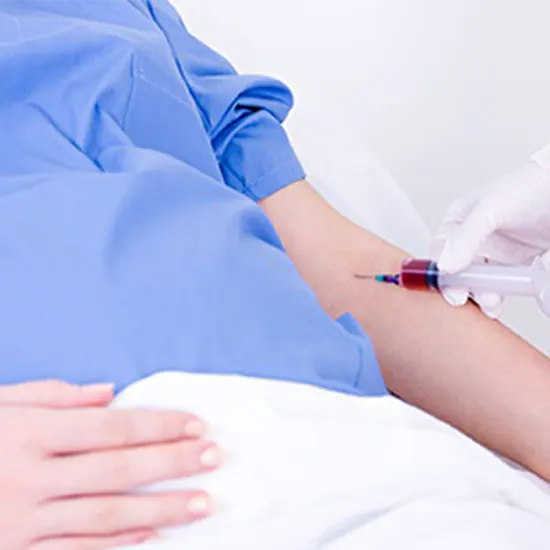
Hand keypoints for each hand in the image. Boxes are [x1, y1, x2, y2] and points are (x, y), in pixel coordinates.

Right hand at [0, 380, 221, 549]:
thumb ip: (52, 396)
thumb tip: (109, 394)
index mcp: (28, 433)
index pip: (112, 427)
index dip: (160, 425)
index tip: (198, 425)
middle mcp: (27, 477)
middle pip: (118, 469)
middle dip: (172, 463)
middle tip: (215, 458)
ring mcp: (20, 523)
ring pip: (105, 516)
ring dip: (159, 509)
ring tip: (202, 503)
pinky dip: (116, 548)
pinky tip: (152, 538)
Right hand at [433, 146, 549, 317]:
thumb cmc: (528, 187)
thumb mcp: (489, 209)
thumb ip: (465, 237)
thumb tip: (444, 265)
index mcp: (458, 221)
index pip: (440, 252)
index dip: (442, 272)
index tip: (453, 288)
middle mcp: (473, 238)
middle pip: (458, 271)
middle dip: (464, 288)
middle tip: (471, 298)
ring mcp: (495, 251)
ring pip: (479, 281)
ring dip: (482, 295)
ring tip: (491, 303)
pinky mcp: (516, 262)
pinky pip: (502, 284)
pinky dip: (500, 294)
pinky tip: (500, 301)